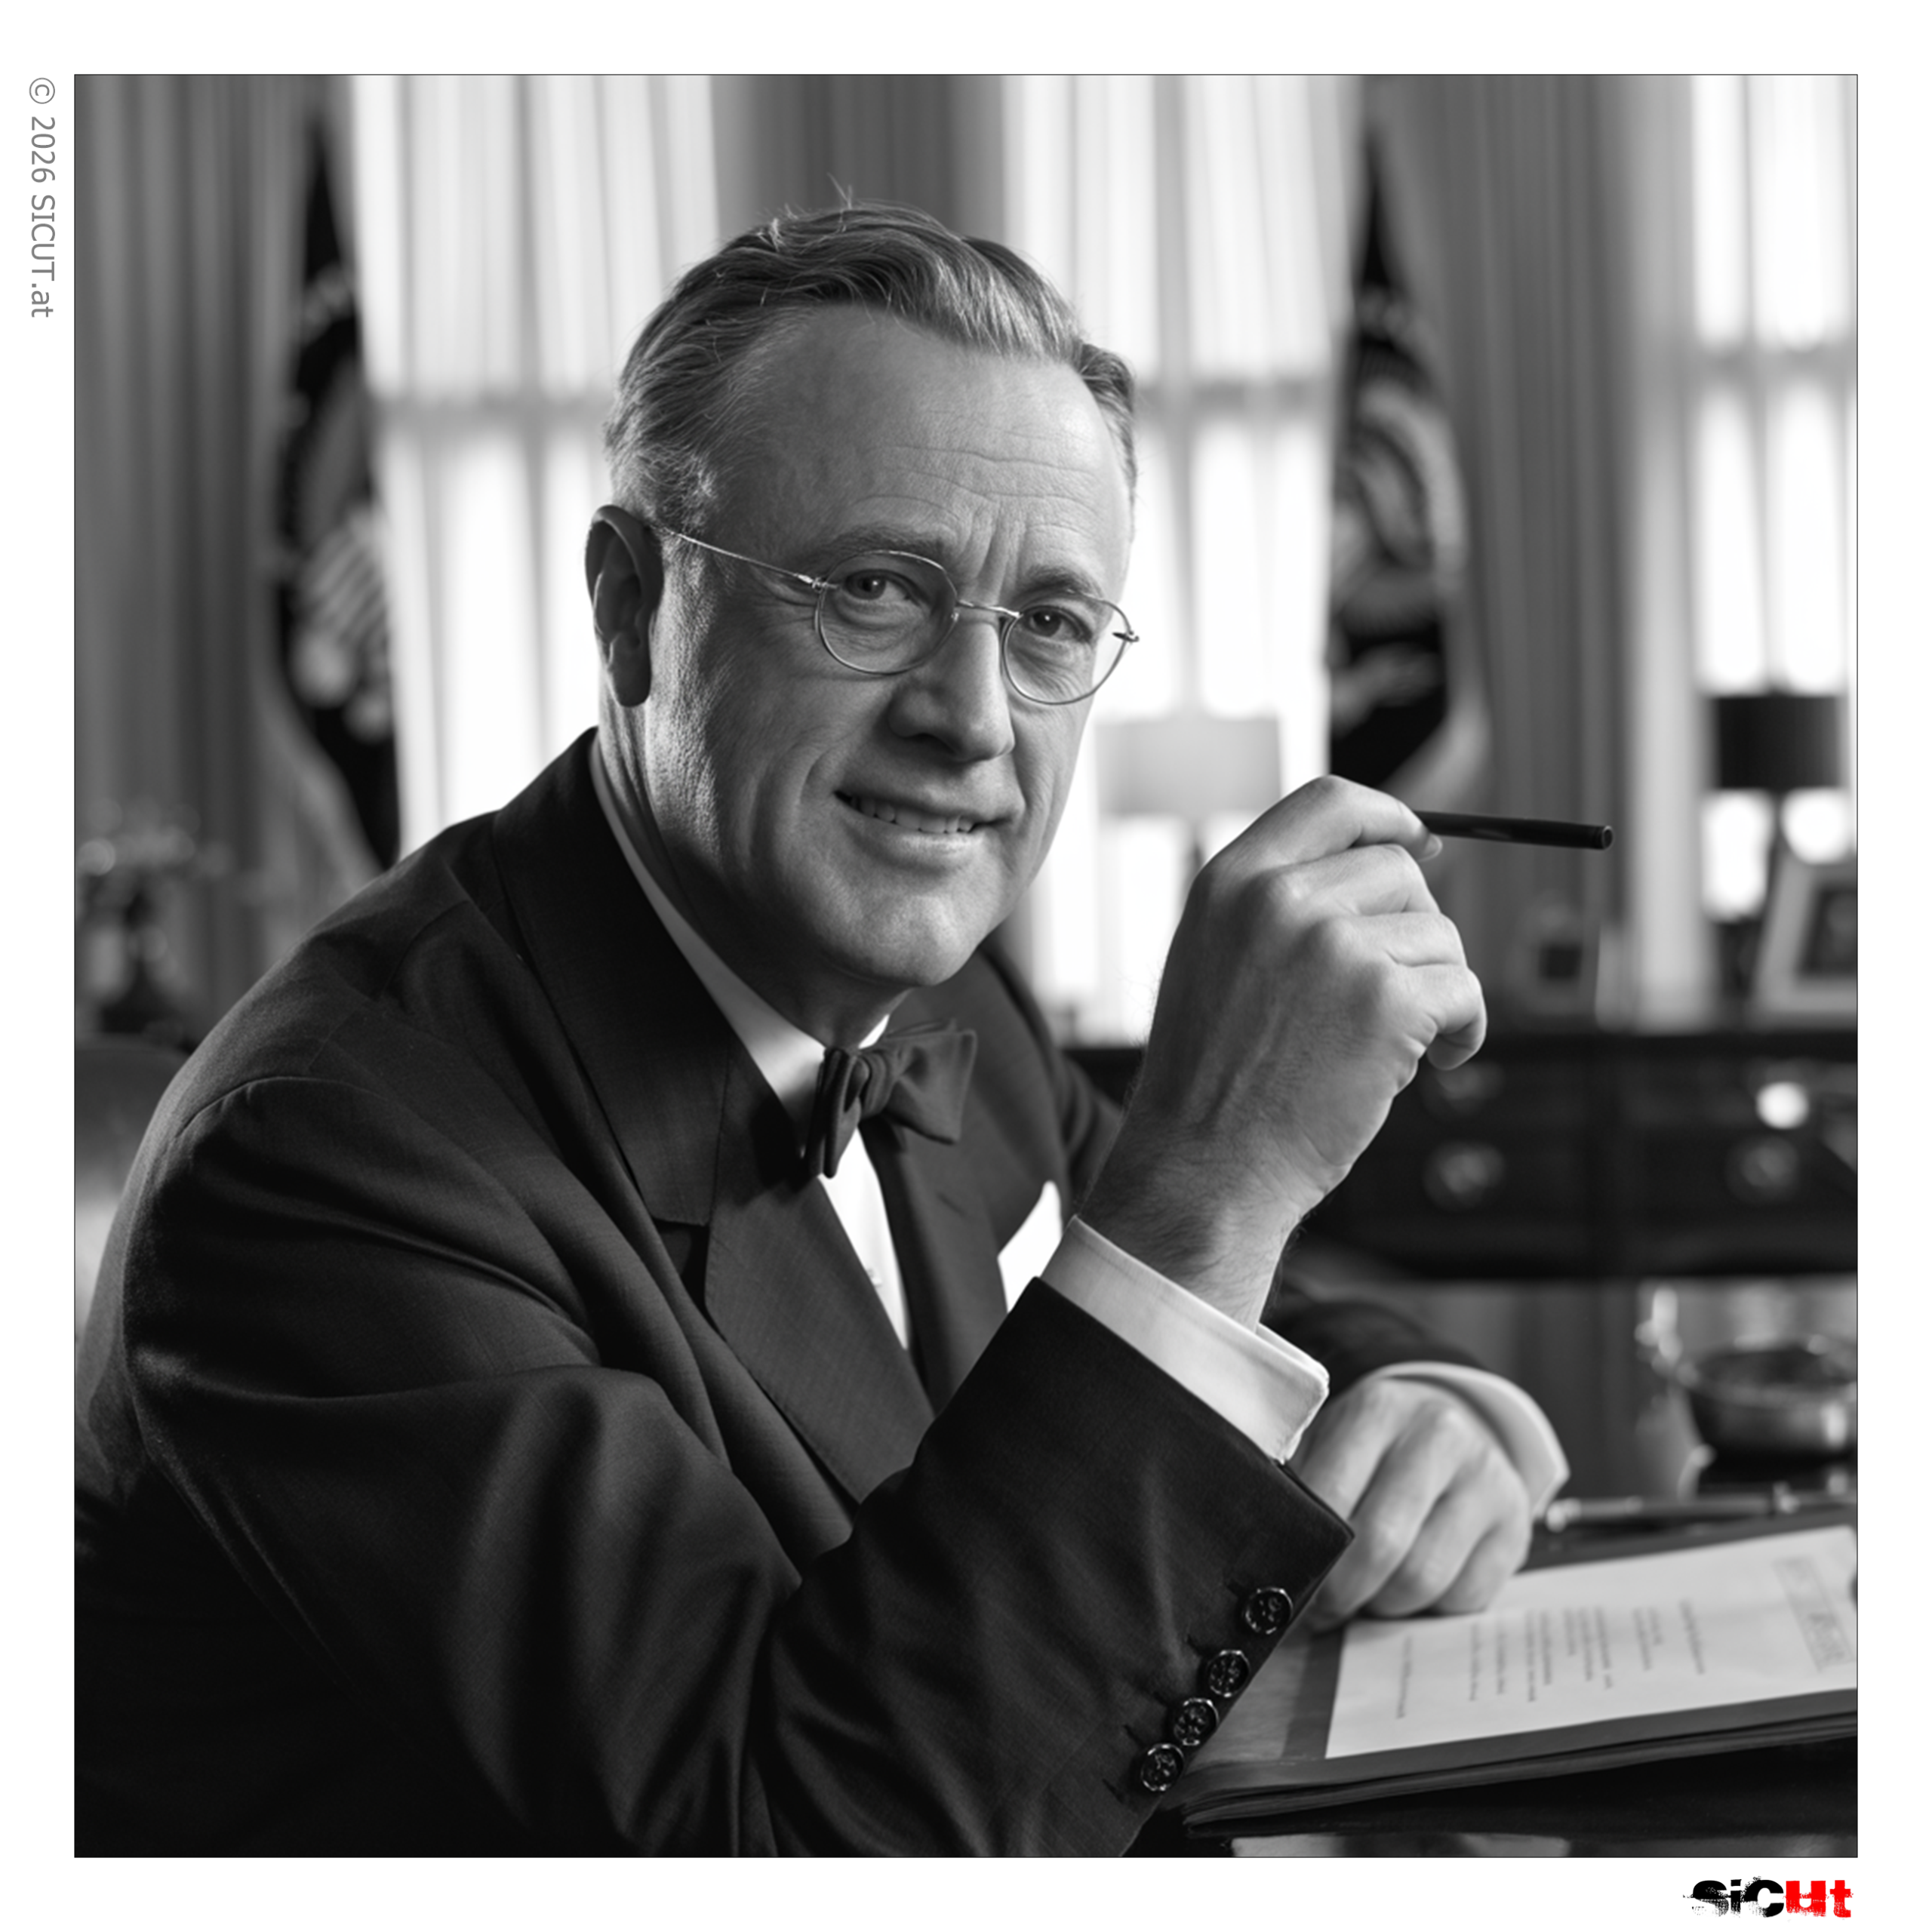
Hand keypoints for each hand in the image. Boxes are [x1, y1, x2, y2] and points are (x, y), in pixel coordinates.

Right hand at [1082, 776, 1483, 1324]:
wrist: (1205, 1172)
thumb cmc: (1214, 1083)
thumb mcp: (1215, 961)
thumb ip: (1278, 905)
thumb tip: (1396, 857)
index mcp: (1230, 882)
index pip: (1331, 802)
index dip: (1391, 817)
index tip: (1425, 844)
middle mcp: (1279, 900)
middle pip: (1400, 871)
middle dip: (1418, 930)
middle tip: (1401, 993)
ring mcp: (1332, 946)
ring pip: (1439, 936)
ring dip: (1438, 990)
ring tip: (1403, 1047)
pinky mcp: (1385, 1000)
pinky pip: (1465, 990)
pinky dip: (1466, 1030)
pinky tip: (1435, 1065)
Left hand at [1287, 1378, 1532, 1627]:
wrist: (1456, 1427)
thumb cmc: (1373, 1448)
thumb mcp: (1331, 1443)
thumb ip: (1301, 1488)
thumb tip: (1270, 1562)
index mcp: (1378, 1409)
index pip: (1332, 1495)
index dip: (1308, 1553)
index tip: (1291, 1581)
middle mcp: (1439, 1435)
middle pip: (1381, 1544)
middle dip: (1343, 1593)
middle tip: (1325, 1608)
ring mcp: (1485, 1479)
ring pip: (1423, 1579)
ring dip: (1385, 1606)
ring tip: (1367, 1597)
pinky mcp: (1515, 1524)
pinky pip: (1465, 1597)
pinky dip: (1431, 1610)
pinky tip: (1411, 1590)